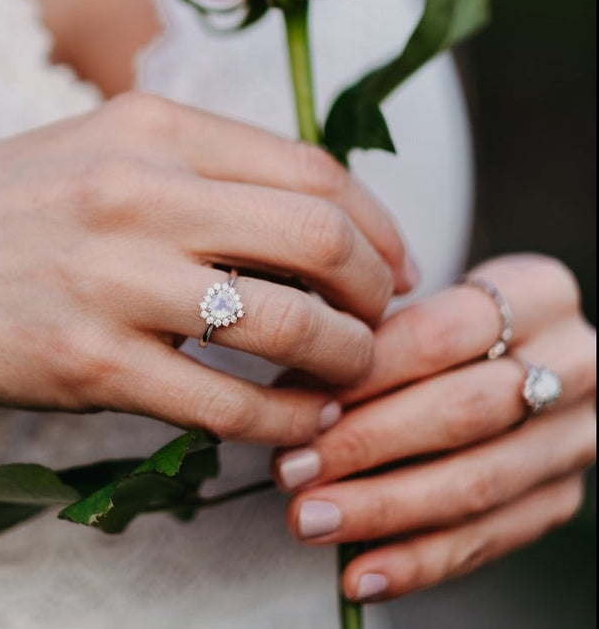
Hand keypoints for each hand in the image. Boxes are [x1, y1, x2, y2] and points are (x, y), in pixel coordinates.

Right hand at [0, 91, 413, 614]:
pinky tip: (294, 419)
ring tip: (346, 372)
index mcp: (149, 126)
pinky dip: (283, 417)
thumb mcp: (98, 148)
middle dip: (375, 290)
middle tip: (379, 320)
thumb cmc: (2, 207)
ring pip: (288, 324)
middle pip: (319, 239)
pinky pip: (226, 402)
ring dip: (344, 358)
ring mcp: (113, 281)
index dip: (376, 223)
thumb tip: (308, 210)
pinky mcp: (89, 365)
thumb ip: (198, 167)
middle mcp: (137, 192)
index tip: (392, 263)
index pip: (312, 168)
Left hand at [273, 254, 595, 600]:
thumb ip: (376, 336)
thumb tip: (296, 391)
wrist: (523, 351)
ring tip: (314, 519)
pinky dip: (420, 560)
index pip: (439, 336)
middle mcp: (573, 364)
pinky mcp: (562, 496)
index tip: (302, 405)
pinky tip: (365, 571)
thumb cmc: (454, 322)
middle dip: (366, 446)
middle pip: (460, 413)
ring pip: (475, 484)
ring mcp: (574, 437)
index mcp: (536, 294)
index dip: (366, 375)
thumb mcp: (429, 301)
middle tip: (295, 469)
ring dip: (383, 510)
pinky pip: (489, 540)